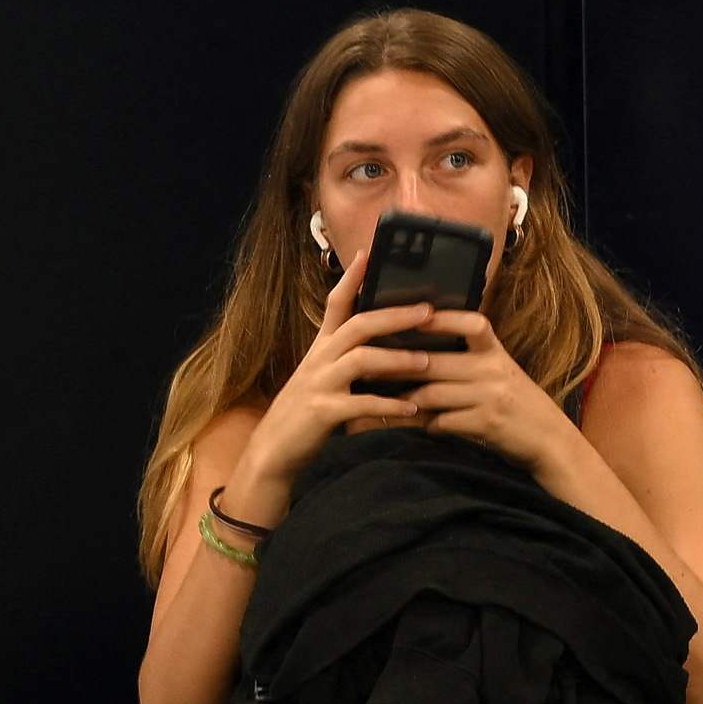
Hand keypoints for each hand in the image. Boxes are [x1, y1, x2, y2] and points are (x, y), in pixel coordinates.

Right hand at [243, 253, 473, 497]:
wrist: (274, 451)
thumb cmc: (305, 414)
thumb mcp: (321, 378)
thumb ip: (346, 359)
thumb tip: (384, 344)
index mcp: (321, 348)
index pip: (335, 303)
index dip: (351, 278)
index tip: (369, 252)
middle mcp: (320, 360)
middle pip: (358, 325)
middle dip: (394, 316)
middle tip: (428, 311)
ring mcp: (319, 385)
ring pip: (361, 360)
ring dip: (396, 360)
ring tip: (427, 362)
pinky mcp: (322, 413)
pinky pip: (360, 404)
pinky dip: (388, 406)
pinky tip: (413, 410)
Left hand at [362, 303, 573, 475]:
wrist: (549, 438)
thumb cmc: (517, 402)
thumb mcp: (501, 371)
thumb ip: (472, 357)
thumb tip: (424, 349)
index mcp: (496, 352)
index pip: (471, 324)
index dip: (442, 319)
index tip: (414, 314)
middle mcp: (494, 369)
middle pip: (435, 362)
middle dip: (399, 366)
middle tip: (368, 367)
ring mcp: (491, 397)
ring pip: (433, 394)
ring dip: (407, 400)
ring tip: (383, 400)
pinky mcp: (486, 424)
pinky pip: (443, 422)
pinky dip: (426, 424)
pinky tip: (415, 425)